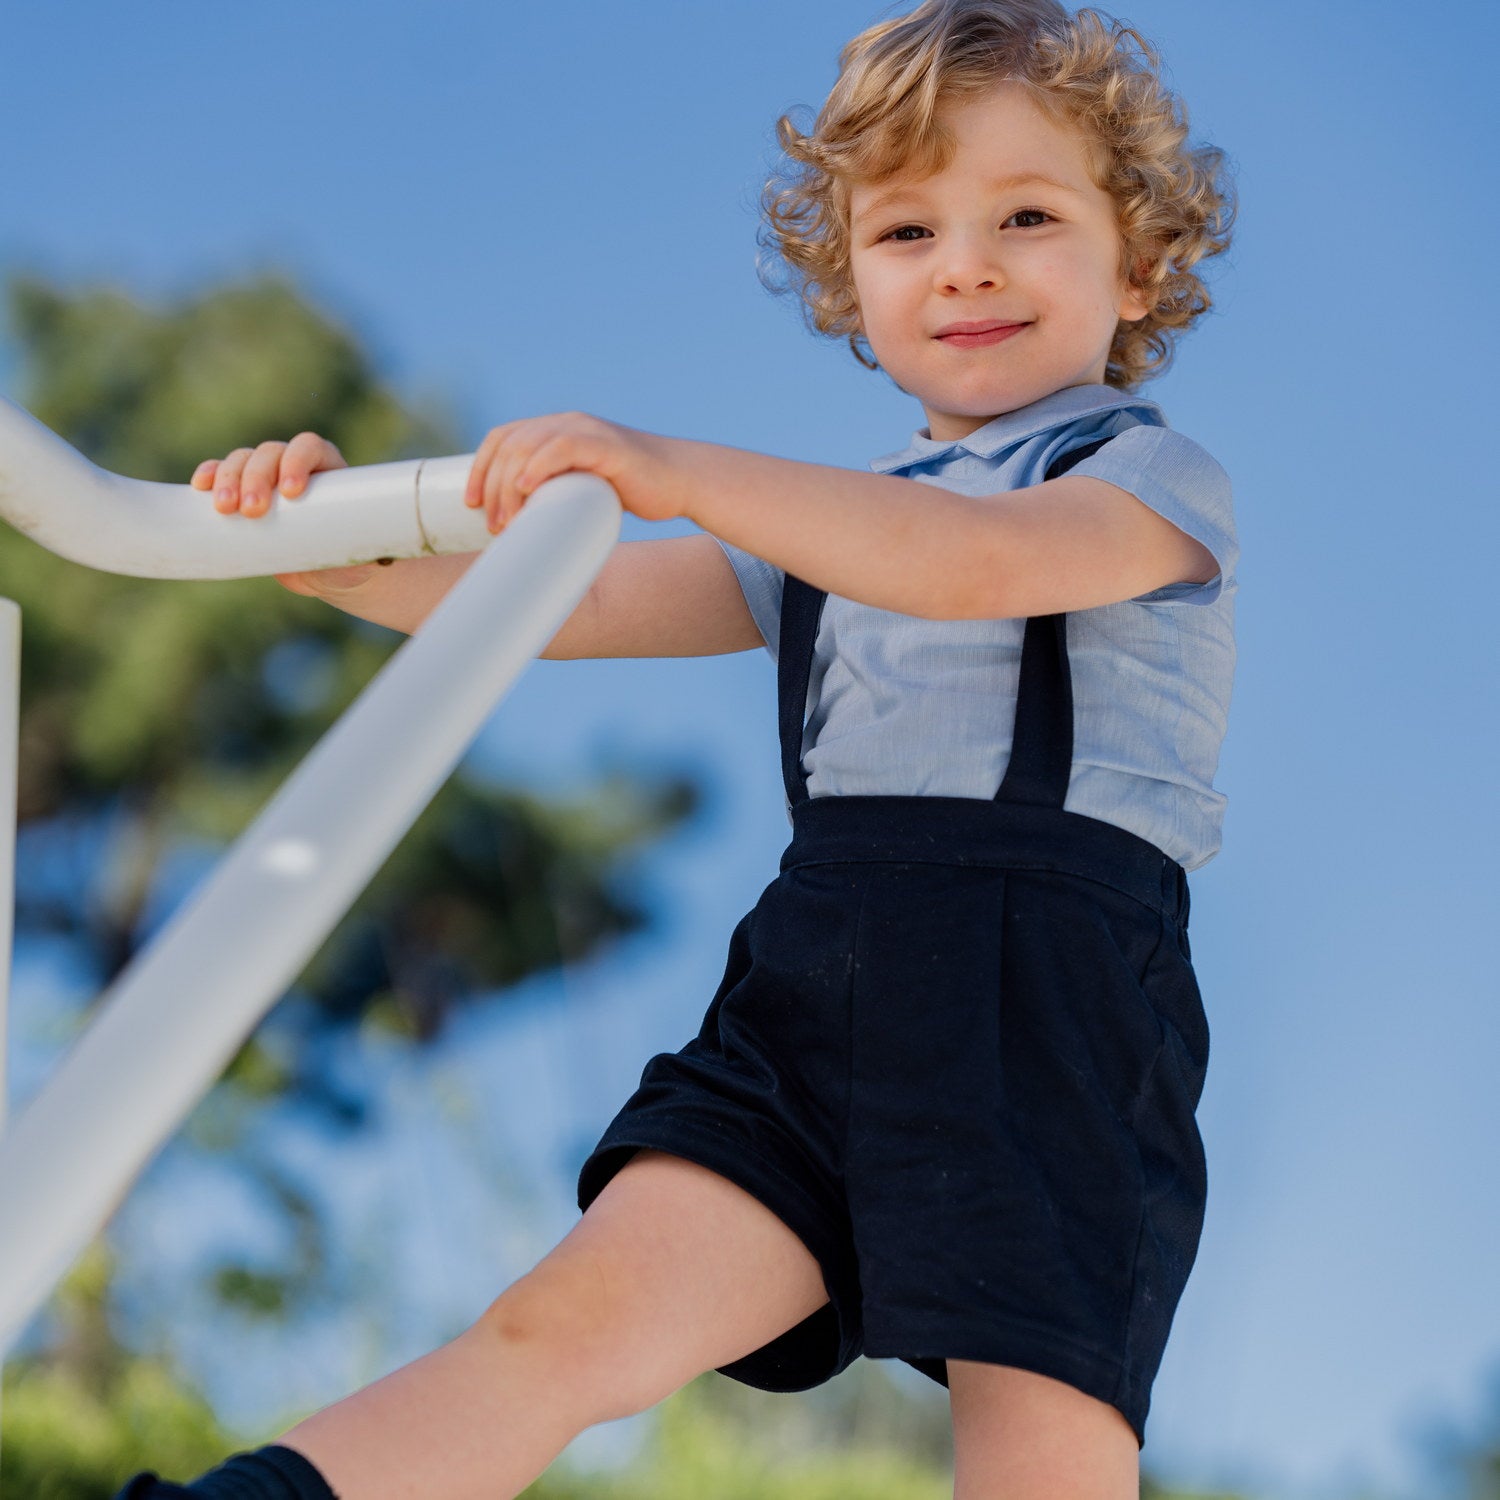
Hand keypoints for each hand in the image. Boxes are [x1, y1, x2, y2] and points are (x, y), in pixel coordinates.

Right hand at [191, 432, 373, 594]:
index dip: (298, 462)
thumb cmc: (350, 562)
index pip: (310, 447)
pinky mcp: (242, 492)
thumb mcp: (358, 557)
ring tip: (224, 508)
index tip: (292, 492)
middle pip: (271, 453)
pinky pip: (220, 473)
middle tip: (252, 510)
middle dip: (257, 477)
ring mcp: (266, 477)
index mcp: (328, 469)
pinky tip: (200, 487)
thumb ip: (358, 554)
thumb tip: (366, 560)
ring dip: (229, 478)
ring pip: (243, 460)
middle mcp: (295, 465)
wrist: (329, 575)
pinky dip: (209, 475)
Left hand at [463, 412, 680, 534]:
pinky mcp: (606, 444)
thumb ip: (555, 495)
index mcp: (555, 430)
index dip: (480, 469)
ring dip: (509, 485)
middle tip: (495, 527)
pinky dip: (540, 464)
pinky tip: (528, 485)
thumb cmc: (632, 492)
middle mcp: (565, 424)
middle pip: (509, 445)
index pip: (502, 438)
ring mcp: (585, 430)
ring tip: (509, 521)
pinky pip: (563, 447)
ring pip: (528, 446)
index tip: (471, 505)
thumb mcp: (582, 490)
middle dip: (492, 488)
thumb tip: (522, 531)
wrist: (680, 483)